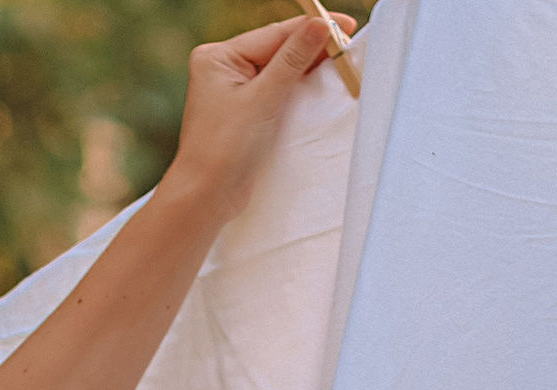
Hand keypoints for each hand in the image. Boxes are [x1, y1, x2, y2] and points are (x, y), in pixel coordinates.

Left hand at [159, 15, 348, 223]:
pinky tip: (321, 83)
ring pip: (280, 69)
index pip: (274, 34)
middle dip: (313, 46)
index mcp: (218, 57)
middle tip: (349, 41)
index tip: (345, 24)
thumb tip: (319, 25)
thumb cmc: (224, 149)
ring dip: (309, 67)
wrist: (207, 197)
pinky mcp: (246, 112)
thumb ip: (292, 60)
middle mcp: (223, 69)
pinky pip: (277, 90)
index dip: (311, 29)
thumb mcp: (263, 99)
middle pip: (278, 49)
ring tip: (342, 58)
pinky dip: (299, 87)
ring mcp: (234, 90)